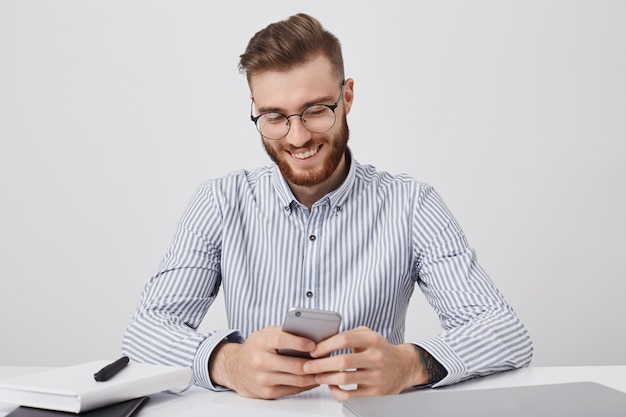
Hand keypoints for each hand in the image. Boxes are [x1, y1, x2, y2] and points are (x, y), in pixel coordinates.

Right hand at [209, 326, 319, 398]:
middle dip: (314, 363)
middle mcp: (260, 361)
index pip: (281, 340)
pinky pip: (293, 389)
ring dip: (314, 375)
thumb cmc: (255, 348)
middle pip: (294, 365)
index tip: (314, 345)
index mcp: (260, 342)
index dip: (300, 343)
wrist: (234, 368)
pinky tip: (313, 377)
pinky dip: (307, 384)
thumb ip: (284, 332)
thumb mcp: (265, 333)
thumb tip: (309, 334)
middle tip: (326, 359)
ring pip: (297, 380)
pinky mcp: (267, 392)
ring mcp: (263, 379)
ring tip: (323, 369)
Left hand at [302, 326, 427, 400]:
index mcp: (372, 340)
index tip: (314, 350)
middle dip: (320, 364)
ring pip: (344, 378)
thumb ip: (348, 334)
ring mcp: (376, 376)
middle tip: (307, 365)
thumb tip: (323, 340)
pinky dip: (336, 391)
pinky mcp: (376, 392)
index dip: (325, 345)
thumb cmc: (381, 349)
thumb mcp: (368, 334)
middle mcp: (376, 357)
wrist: (404, 366)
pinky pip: (350, 394)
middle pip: (342, 361)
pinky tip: (331, 386)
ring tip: (315, 376)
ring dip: (325, 378)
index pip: (344, 339)